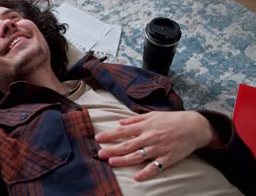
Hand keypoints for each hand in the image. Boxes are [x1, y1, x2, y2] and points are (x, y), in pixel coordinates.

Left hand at [95, 111, 216, 180]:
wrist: (194, 127)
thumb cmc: (171, 120)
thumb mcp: (152, 115)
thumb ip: (135, 119)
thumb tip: (119, 122)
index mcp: (145, 126)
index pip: (123, 131)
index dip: (109, 135)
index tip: (98, 138)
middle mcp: (150, 137)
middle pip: (127, 145)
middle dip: (112, 149)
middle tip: (100, 154)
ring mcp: (158, 148)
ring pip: (138, 156)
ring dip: (124, 160)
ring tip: (112, 162)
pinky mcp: (168, 158)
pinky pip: (155, 167)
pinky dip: (146, 173)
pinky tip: (137, 177)